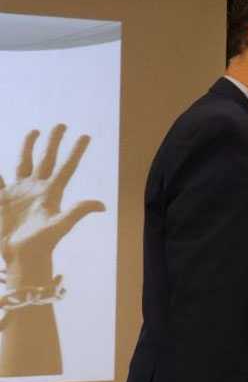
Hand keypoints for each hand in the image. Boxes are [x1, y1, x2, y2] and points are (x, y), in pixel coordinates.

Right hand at [0, 126, 104, 276]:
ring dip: (29, 147)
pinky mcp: (4, 200)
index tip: (85, 136)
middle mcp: (38, 189)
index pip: (66, 167)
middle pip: (47, 159)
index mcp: (52, 193)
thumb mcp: (60, 225)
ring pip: (25, 163)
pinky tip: (0, 162)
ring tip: (35, 131)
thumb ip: (77, 211)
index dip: (75, 152)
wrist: (21, 257)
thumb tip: (102, 205)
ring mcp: (20, 193)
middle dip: (54, 142)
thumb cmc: (42, 244)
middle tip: (62, 124)